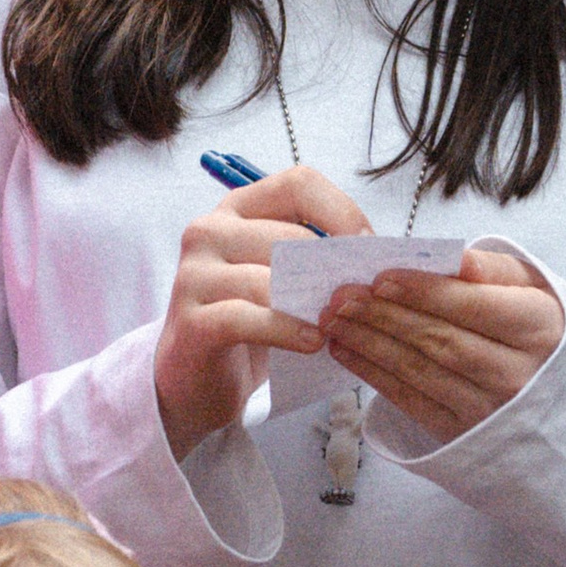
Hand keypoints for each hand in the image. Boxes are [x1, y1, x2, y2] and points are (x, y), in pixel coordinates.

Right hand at [154, 166, 369, 463]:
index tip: (369, 249)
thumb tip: (374, 254)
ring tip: (341, 325)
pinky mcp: (190, 322)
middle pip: (289, 236)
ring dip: (314, 304)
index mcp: (238, 209)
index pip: (298, 183)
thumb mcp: (283, 280)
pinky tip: (313, 342)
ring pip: (268, 279)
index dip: (342, 212)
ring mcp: (192, 275)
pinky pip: (246, 317)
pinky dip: (286, 330)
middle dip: (335, 270)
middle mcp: (208, 231)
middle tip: (363, 300)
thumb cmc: (251, 326)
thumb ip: (316, 258)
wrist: (194, 383)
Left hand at [316, 244, 565, 446]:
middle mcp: (517, 375)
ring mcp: (488, 411)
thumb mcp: (536, 290)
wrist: (562, 407)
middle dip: (384, 314)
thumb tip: (453, 257)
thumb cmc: (539, 332)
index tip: (383, 275)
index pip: (476, 307)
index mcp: (541, 329)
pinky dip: (372, 374)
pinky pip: (410, 401)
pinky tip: (345, 349)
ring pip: (419, 370)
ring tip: (334, 317)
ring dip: (369, 342)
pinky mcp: (462, 435)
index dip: (426, 291)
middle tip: (342, 293)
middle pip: (441, 340)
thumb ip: (494, 270)